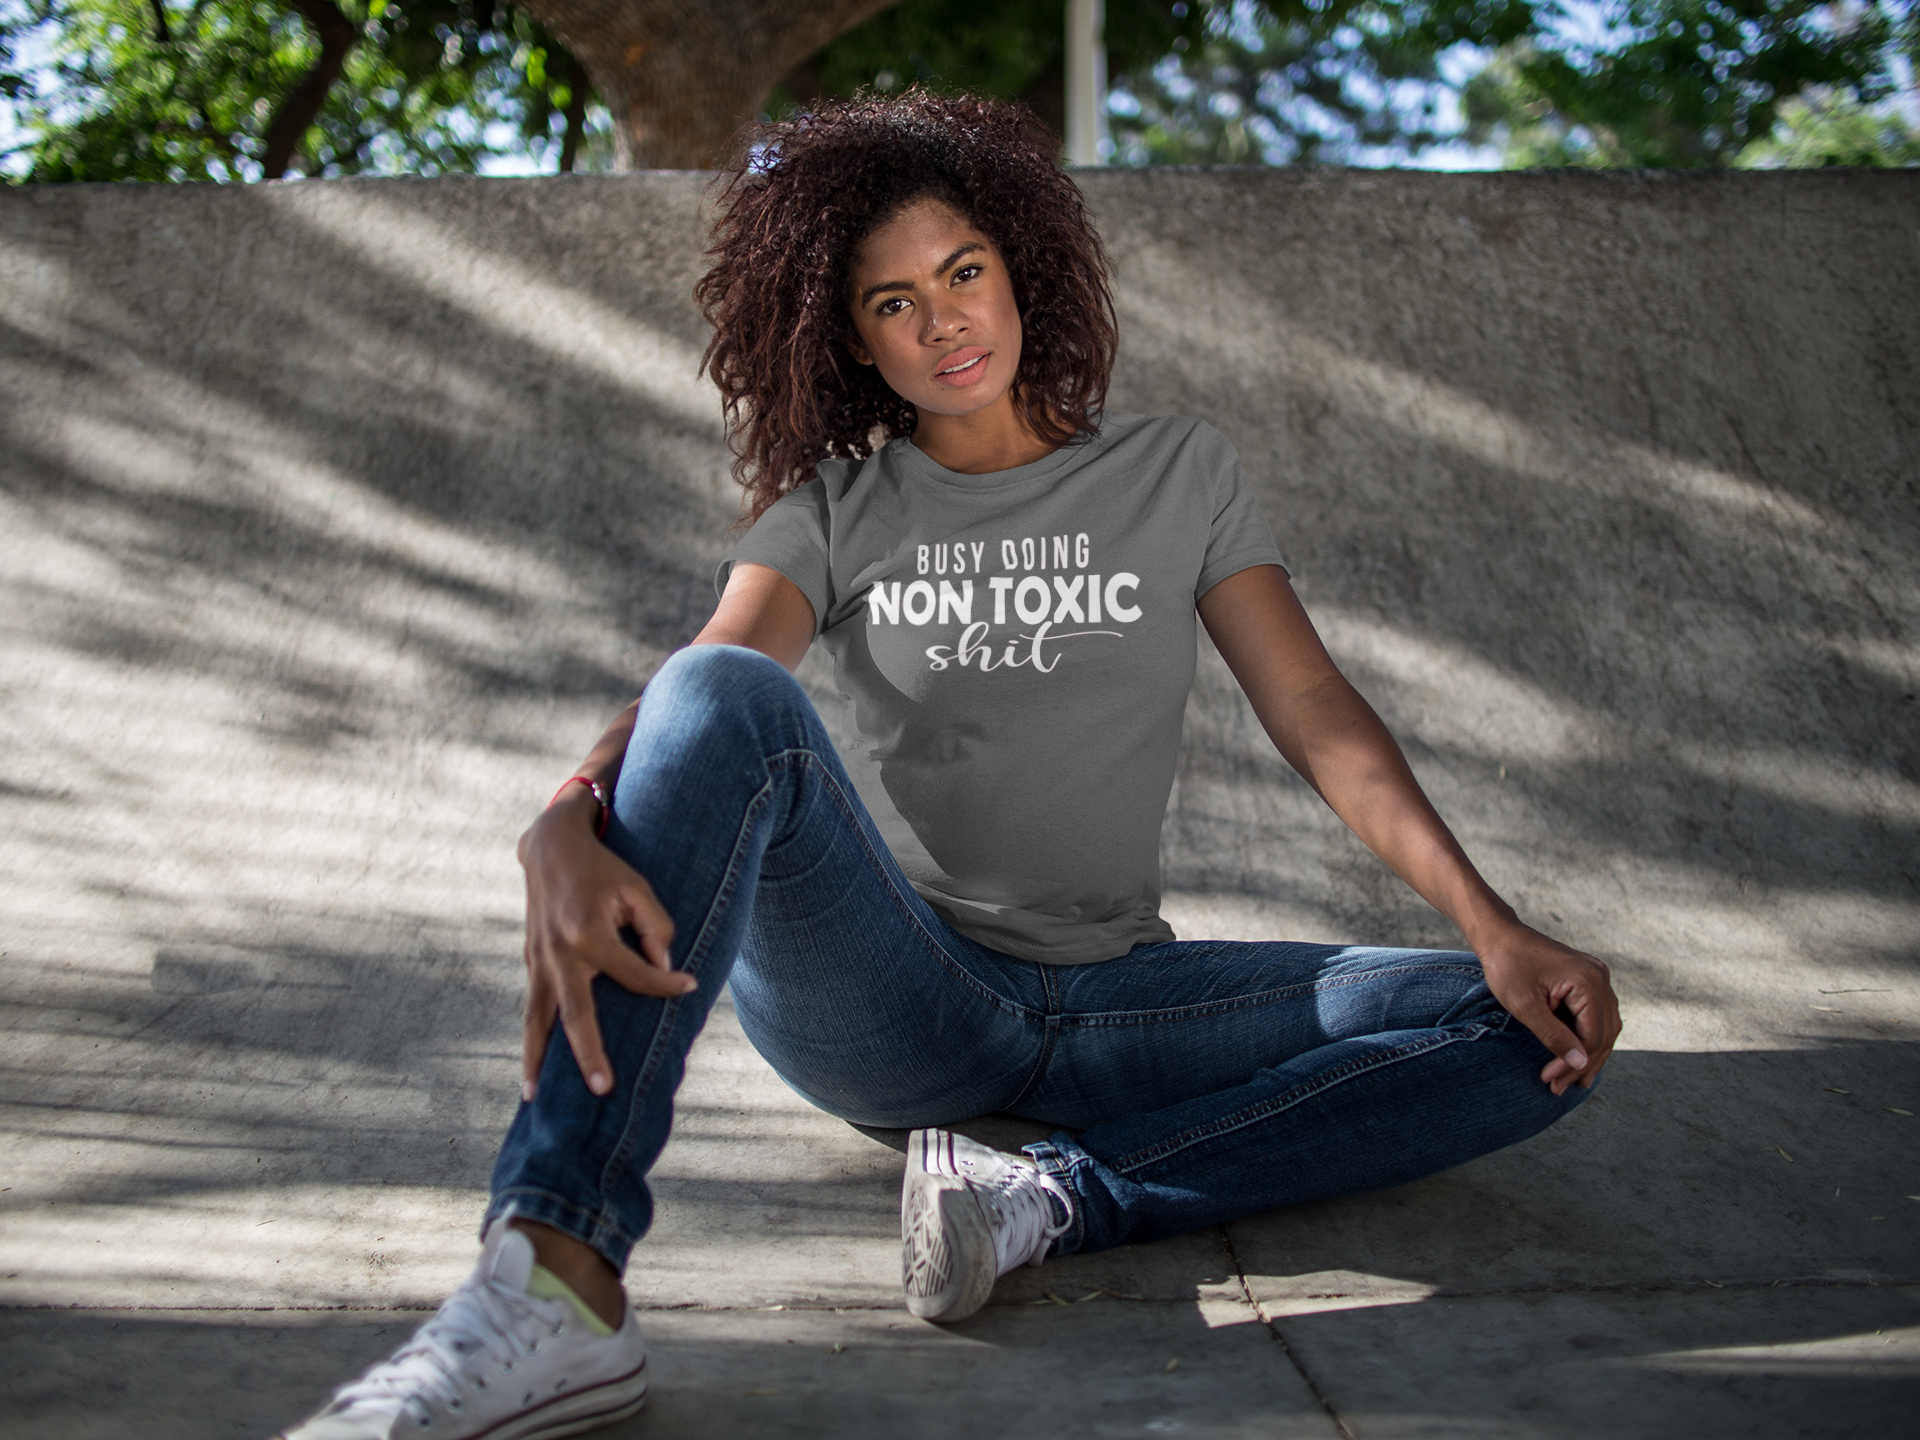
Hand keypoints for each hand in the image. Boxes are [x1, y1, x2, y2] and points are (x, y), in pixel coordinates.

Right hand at [517, 789, 695, 1100]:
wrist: (550, 848)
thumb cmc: (602, 869)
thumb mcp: (637, 888)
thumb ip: (656, 928)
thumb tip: (663, 970)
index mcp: (588, 934)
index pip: (635, 974)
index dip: (666, 983)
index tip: (690, 986)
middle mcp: (558, 954)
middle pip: (575, 1015)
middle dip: (589, 1054)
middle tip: (604, 1089)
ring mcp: (538, 961)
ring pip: (536, 1020)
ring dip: (536, 1060)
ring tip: (534, 1099)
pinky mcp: (530, 963)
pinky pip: (532, 1008)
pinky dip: (532, 1038)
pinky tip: (534, 1068)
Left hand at [1472, 919, 1620, 1095]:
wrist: (1499, 935)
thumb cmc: (1507, 966)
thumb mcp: (1526, 1006)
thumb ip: (1554, 1036)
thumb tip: (1580, 1064)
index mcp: (1588, 982)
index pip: (1593, 1036)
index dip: (1575, 1063)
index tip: (1551, 1081)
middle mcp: (1600, 977)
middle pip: (1604, 1033)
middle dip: (1583, 1064)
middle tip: (1560, 1088)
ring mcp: (1596, 976)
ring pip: (1605, 1026)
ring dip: (1588, 1054)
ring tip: (1570, 1080)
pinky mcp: (1587, 979)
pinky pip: (1596, 1015)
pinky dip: (1586, 1036)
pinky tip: (1574, 1056)